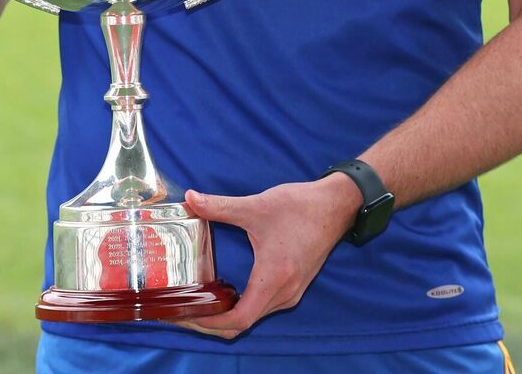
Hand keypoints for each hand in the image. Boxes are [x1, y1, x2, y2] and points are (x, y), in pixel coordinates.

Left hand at [178, 174, 361, 337]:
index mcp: (274, 278)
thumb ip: (220, 206)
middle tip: (185, 310)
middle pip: (244, 322)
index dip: (210, 322)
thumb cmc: (299, 207)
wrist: (336, 205)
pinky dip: (243, 306)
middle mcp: (284, 293)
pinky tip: (227, 291)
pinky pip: (264, 306)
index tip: (186, 315)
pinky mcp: (295, 286)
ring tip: (200, 302)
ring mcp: (292, 292)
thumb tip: (190, 199)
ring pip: (255, 316)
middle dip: (212, 322)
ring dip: (227, 315)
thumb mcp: (256, 206)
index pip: (239, 319)